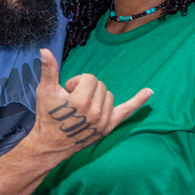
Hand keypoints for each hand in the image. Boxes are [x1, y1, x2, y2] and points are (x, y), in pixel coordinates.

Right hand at [31, 49, 151, 159]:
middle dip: (86, 89)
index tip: (67, 92)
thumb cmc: (47, 116)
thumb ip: (48, 70)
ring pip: (109, 96)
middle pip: (100, 86)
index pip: (89, 79)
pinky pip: (126, 111)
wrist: (50, 144)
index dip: (76, 82)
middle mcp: (94, 112)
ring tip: (82, 107)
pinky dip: (138, 101)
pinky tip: (149, 91)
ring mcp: (103, 121)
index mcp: (80, 101)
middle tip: (72, 101)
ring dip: (98, 97)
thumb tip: (45, 50)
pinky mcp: (108, 128)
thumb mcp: (45, 91)